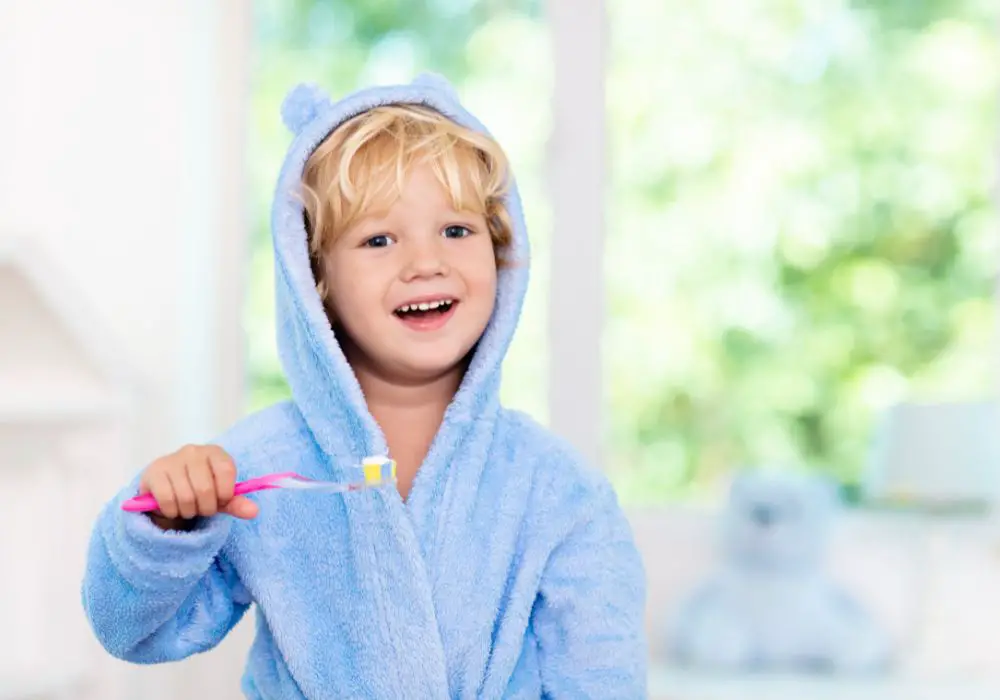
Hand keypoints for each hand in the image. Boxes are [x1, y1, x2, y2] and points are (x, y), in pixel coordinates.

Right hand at [138, 444, 258, 529]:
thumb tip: (254, 512)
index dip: (226, 493)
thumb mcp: (220, 495)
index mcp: (214, 452)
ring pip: (186, 497)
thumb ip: (236, 502)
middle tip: (203, 507)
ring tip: (188, 507)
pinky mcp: (153, 473)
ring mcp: (171, 460)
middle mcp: (193, 451)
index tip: (222, 500)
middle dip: (206, 507)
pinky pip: (167, 500)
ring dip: (189, 511)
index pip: (227, 471)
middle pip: (205, 489)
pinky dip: (172, 511)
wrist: (166, 486)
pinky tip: (173, 507)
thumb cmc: (198, 488)